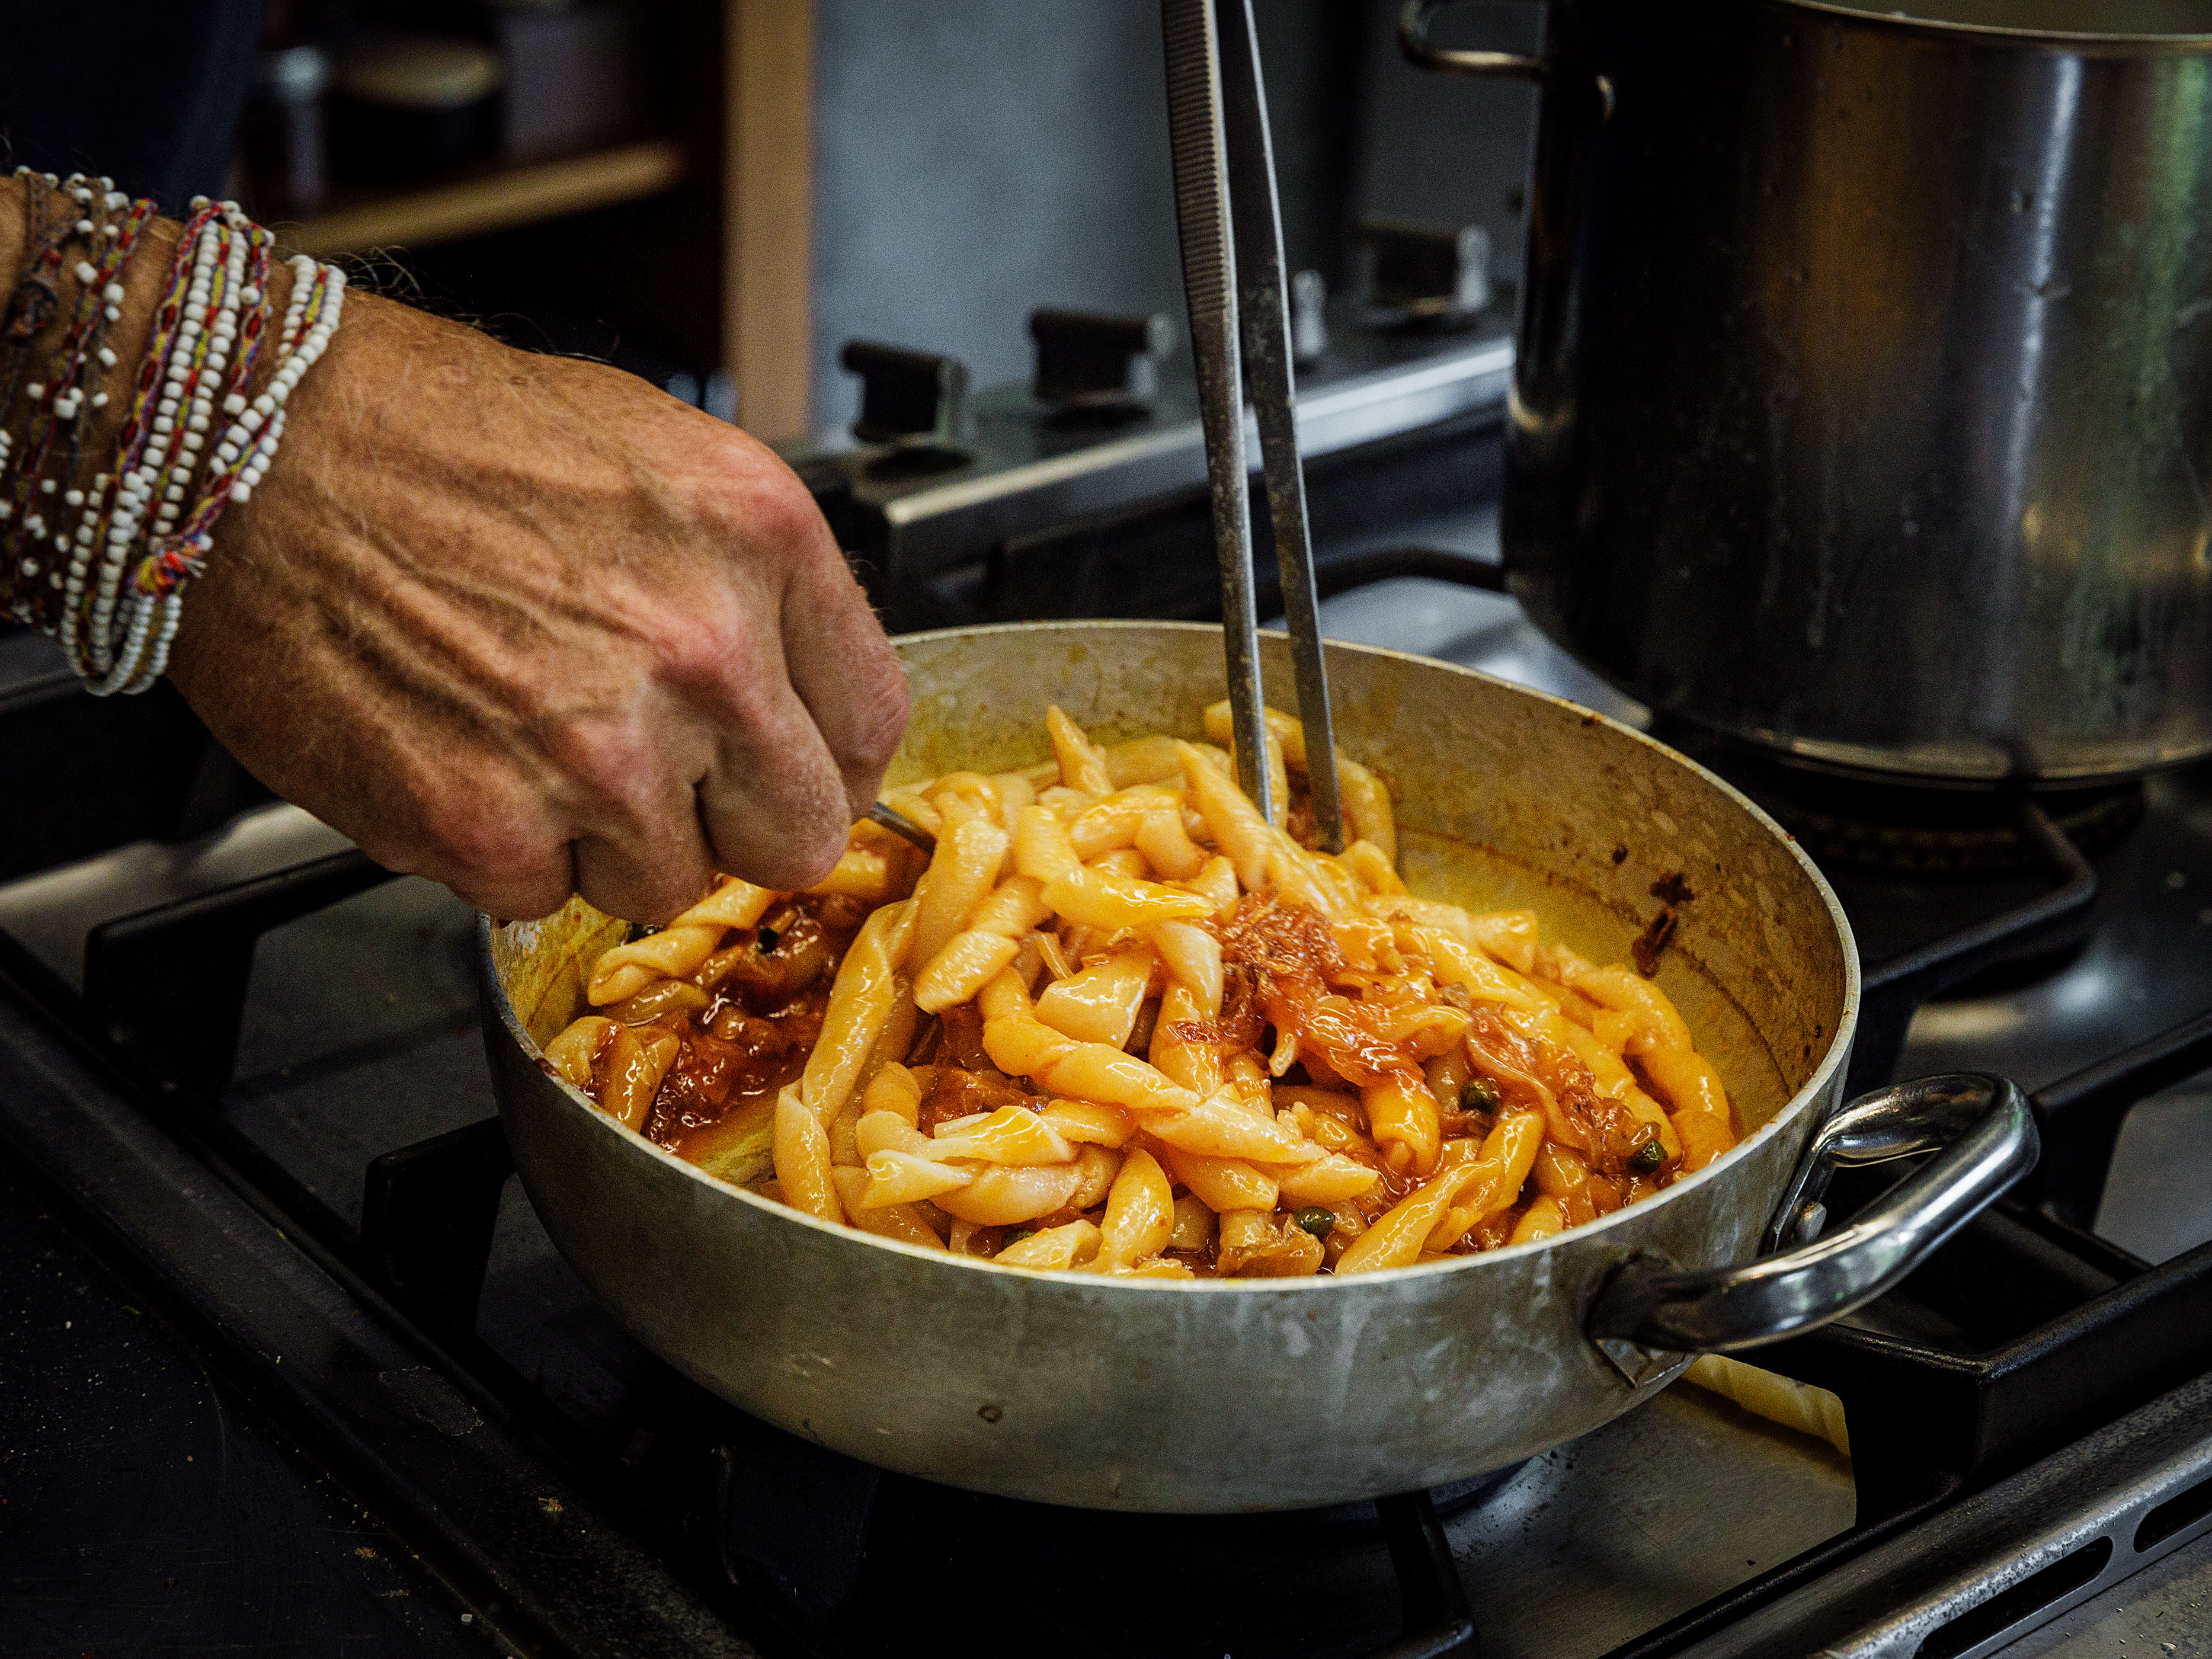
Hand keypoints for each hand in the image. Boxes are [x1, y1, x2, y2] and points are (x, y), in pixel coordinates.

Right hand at [164, 291, 907, 921]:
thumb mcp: (657, 459)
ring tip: (530, 738)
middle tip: (661, 775)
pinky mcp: (486, 827)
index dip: (826, 761)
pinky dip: (502, 852)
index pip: (874, 725)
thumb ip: (753, 588)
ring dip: (608, 840)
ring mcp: (600, 752)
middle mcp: (702, 651)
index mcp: (761, 539)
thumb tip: (799, 694)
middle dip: (733, 821)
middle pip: (796, 838)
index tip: (788, 764)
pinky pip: (544, 899)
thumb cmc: (438, 433)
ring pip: (668, 884)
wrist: (251, 445)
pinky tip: (461, 755)